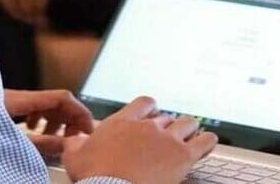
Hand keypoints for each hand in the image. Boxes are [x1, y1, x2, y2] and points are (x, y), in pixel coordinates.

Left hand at [4, 90, 93, 156]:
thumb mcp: (10, 142)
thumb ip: (39, 144)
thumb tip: (64, 145)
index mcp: (20, 100)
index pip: (62, 98)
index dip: (79, 112)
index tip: (87, 130)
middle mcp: (18, 96)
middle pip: (55, 101)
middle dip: (68, 119)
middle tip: (70, 139)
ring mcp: (11, 100)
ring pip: (44, 105)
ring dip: (54, 121)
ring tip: (51, 138)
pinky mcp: (5, 106)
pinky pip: (32, 109)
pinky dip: (40, 120)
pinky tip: (34, 132)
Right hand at [62, 97, 217, 183]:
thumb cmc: (95, 178)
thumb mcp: (75, 157)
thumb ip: (75, 144)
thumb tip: (71, 141)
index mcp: (124, 122)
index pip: (145, 103)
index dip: (150, 109)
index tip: (151, 117)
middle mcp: (148, 127)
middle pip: (166, 117)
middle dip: (167, 126)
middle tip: (166, 138)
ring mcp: (168, 140)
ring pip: (187, 123)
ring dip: (188, 129)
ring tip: (190, 136)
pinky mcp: (183, 156)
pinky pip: (205, 142)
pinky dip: (208, 141)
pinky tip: (209, 142)